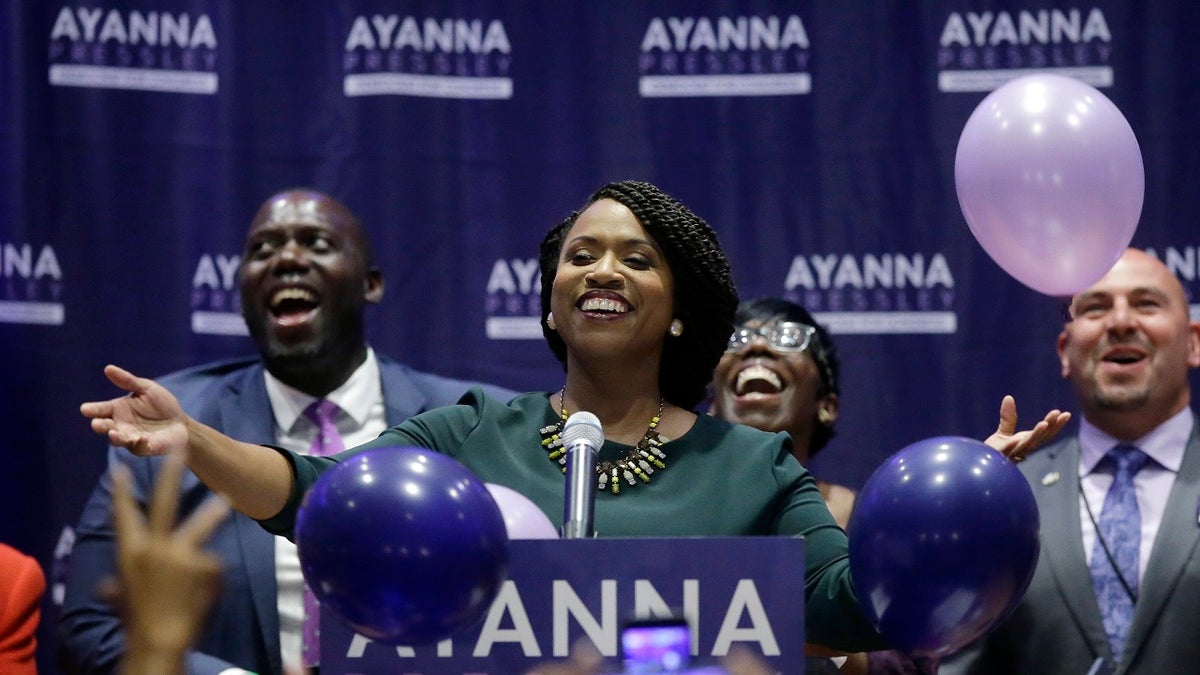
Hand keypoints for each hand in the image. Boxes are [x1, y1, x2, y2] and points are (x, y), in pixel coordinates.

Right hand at [81, 365, 188, 455]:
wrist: (180, 423)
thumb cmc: (161, 405)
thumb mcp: (146, 389)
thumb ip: (128, 381)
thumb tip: (108, 368)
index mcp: (118, 409)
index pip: (101, 409)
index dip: (92, 409)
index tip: (85, 409)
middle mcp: (120, 425)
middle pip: (104, 427)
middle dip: (100, 426)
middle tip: (96, 424)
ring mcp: (130, 438)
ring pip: (118, 440)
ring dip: (115, 437)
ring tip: (113, 433)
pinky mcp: (144, 448)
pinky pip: (139, 448)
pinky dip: (140, 444)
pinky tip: (142, 438)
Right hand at [108, 451, 229, 674]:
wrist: (160, 640)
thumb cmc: (140, 622)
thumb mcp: (124, 600)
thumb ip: (118, 588)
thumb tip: (107, 588)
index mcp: (130, 553)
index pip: (123, 514)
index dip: (120, 491)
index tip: (119, 467)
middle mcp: (154, 546)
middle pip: (164, 500)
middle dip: (171, 473)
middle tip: (181, 448)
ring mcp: (180, 552)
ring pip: (200, 524)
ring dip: (213, 512)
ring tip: (226, 500)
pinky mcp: (203, 563)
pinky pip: (212, 565)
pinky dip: (210, 579)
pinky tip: (203, 593)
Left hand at [984, 395, 1070, 462]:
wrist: (980, 466)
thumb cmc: (994, 452)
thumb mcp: (1003, 433)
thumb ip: (1008, 417)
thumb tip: (1009, 397)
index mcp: (1026, 443)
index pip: (1045, 434)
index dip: (1056, 425)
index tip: (1066, 414)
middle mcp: (1022, 449)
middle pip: (1040, 438)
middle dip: (1051, 427)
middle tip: (1060, 414)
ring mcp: (1011, 454)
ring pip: (1026, 445)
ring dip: (1035, 435)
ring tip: (1044, 424)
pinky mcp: (997, 456)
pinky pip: (1005, 451)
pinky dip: (1011, 446)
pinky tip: (1016, 439)